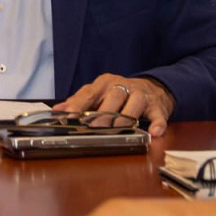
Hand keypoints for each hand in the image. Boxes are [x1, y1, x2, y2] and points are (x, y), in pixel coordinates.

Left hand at [54, 74, 174, 136]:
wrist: (153, 88)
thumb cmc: (119, 93)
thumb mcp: (98, 93)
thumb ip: (79, 101)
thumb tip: (57, 111)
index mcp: (104, 83)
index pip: (89, 93)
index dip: (78, 104)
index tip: (69, 115)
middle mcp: (123, 86)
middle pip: (113, 98)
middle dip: (103, 113)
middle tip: (94, 126)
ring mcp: (141, 95)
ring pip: (134, 105)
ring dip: (125, 119)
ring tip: (117, 129)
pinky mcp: (157, 106)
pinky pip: (158, 115)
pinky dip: (157, 124)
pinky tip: (154, 132)